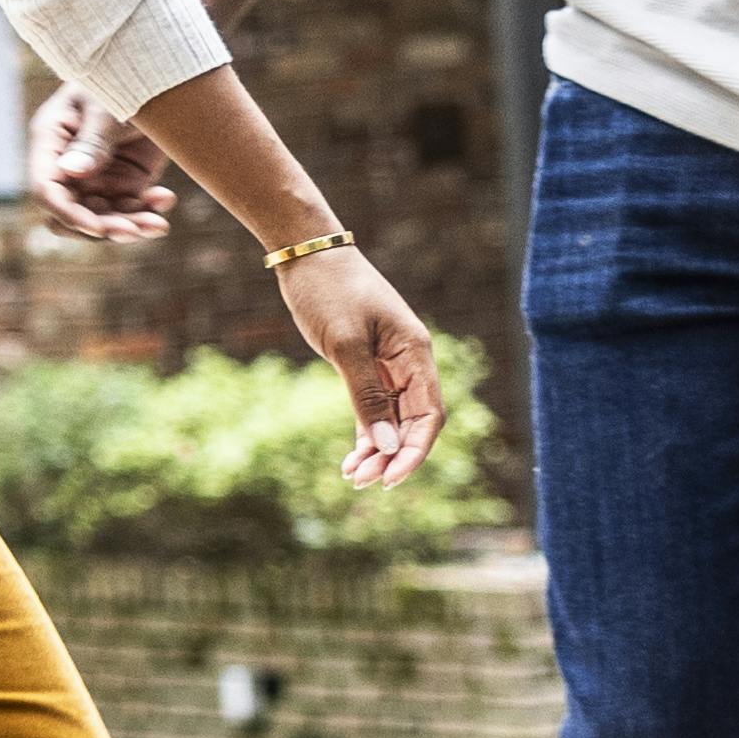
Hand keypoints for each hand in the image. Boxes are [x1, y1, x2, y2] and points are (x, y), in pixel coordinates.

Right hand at [25, 87, 180, 241]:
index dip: (67, 213)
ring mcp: (96, 177)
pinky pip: (129, 212)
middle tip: (134, 229)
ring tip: (158, 223)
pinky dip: (147, 212)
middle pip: (71, 214)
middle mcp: (68, 164)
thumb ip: (92, 140)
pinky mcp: (124, 183)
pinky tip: (166, 199)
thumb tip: (71, 173)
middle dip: (102, 227)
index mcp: (52, 140)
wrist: (158, 73)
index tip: (97, 227)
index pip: (46, 188)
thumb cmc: (123, 75)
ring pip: (102, 220)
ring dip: (129, 226)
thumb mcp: (107, 106)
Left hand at [273, 244, 446, 487]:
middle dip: (392, 457)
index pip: (429, 415)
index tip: (390, 479)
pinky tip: (350, 460)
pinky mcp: (367, 367)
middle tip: (361, 482)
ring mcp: (389, 365)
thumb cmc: (329, 290)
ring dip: (377, 452)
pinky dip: (366, 435)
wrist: (308, 256)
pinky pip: (375, 410)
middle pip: (413, 423)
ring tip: (352, 477)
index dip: (414, 451)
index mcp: (415, 353)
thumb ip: (367, 395)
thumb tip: (387, 446)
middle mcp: (409, 362)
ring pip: (393, 421)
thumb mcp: (346, 344)